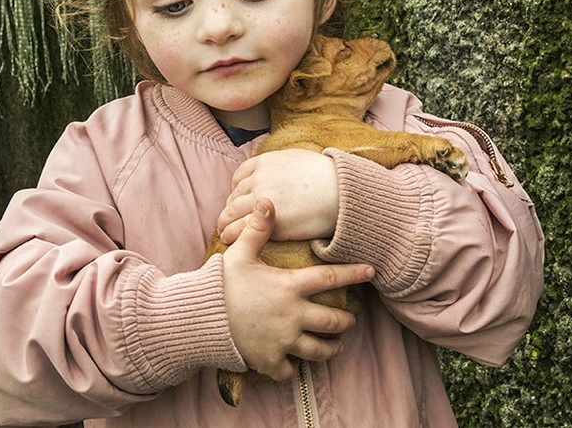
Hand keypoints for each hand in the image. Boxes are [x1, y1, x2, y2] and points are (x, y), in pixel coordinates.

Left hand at [217, 149, 338, 243]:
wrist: (344, 193)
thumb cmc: (328, 177)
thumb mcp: (299, 158)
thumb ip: (282, 163)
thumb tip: (279, 166)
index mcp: (267, 162)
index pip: (240, 175)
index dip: (236, 189)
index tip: (236, 199)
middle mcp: (261, 178)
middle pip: (234, 195)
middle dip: (229, 208)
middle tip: (225, 219)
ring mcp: (263, 200)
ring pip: (232, 211)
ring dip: (225, 222)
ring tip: (222, 231)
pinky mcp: (270, 222)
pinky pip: (241, 228)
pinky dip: (231, 233)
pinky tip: (228, 239)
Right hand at [222, 198, 373, 380]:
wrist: (199, 318)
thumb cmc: (221, 283)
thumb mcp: (240, 253)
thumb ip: (258, 229)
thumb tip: (269, 200)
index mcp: (289, 287)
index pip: (330, 278)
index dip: (353, 273)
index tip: (371, 271)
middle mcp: (292, 315)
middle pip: (333, 321)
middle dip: (346, 320)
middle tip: (350, 318)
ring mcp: (283, 341)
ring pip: (319, 350)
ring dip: (331, 348)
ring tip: (336, 345)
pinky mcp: (269, 361)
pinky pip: (290, 370)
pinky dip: (294, 368)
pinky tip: (295, 363)